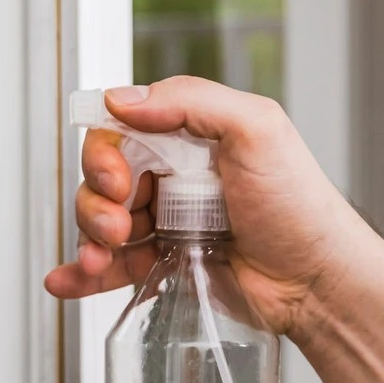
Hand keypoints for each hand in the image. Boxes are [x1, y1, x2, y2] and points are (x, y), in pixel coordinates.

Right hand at [44, 76, 370, 336]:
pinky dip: (80, 274)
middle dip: (96, 203)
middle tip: (119, 223)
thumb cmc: (300, 207)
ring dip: (87, 239)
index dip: (105, 156)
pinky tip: (67, 280)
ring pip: (99, 223)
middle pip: (102, 180)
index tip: (118, 180)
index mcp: (189, 138)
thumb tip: (124, 100)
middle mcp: (172, 177)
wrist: (316, 282)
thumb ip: (191, 101)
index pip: (120, 134)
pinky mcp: (162, 265)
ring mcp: (164, 223)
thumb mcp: (257, 129)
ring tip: (102, 257)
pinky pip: (111, 268)